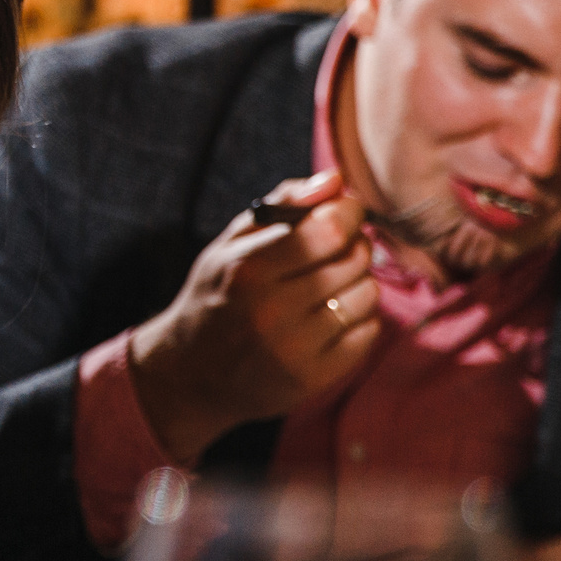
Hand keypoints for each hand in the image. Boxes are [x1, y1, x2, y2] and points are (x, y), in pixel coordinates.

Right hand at [126, 169, 379, 462]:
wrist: (191, 374)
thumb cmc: (217, 297)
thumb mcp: (231, 244)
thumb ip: (283, 205)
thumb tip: (335, 181)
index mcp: (248, 269)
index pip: (330, 229)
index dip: (348, 212)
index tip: (344, 211)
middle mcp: (272, 310)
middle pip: (355, 258)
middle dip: (353, 245)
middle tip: (334, 252)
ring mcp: (294, 349)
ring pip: (367, 295)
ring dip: (357, 284)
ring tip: (330, 288)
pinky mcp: (313, 378)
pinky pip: (369, 332)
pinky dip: (359, 319)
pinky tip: (331, 318)